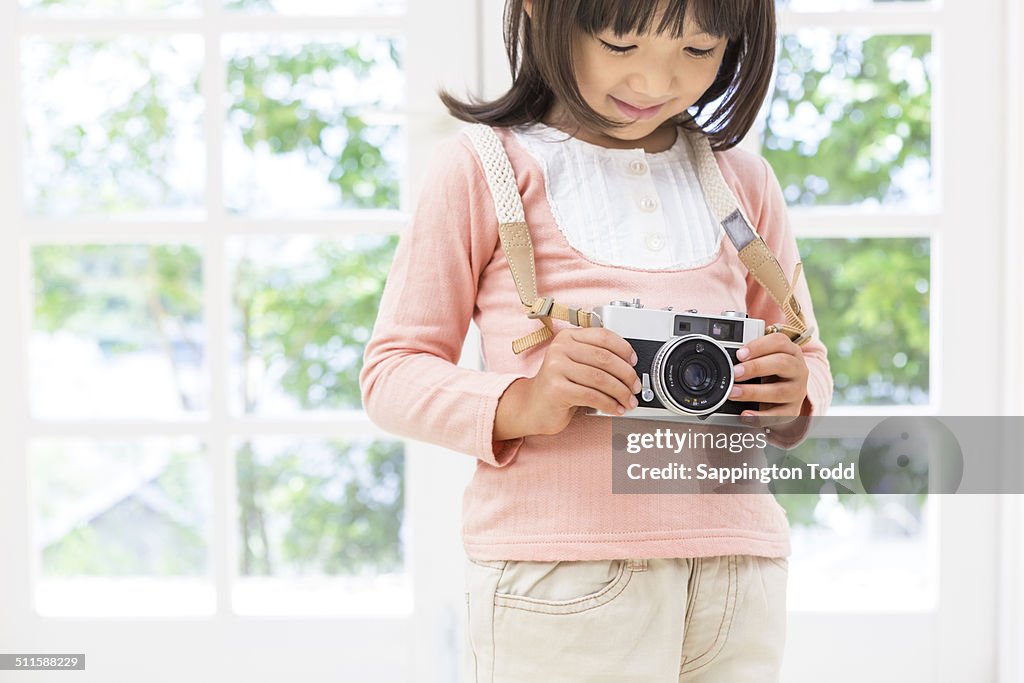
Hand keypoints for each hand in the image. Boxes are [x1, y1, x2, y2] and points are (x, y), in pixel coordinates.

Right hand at [494, 327, 639, 438]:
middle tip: (635, 387)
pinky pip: (591, 396)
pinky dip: (609, 404)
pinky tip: (615, 409)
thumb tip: (630, 366)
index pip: (603, 336)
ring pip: (600, 378)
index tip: (634, 362)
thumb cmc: (559, 385)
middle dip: (626, 375)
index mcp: (567, 337)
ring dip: (620, 392)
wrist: (533, 407)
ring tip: (628, 401)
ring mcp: (556, 368)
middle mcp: (560, 348)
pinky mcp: (556, 389)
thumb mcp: (576, 364)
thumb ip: (596, 358)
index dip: (624, 349)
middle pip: (604, 358)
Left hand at [727, 332, 808, 426]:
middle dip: (756, 367)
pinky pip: (778, 415)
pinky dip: (760, 416)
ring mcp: (797, 391)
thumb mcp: (763, 359)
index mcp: (790, 351)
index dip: (759, 346)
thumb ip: (749, 356)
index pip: (780, 342)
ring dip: (753, 392)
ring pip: (779, 391)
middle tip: (735, 373)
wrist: (784, 397)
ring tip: (733, 393)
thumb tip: (725, 357)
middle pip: (782, 363)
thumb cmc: (770, 373)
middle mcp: (798, 370)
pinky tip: (746, 414)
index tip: (740, 354)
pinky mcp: (793, 410)